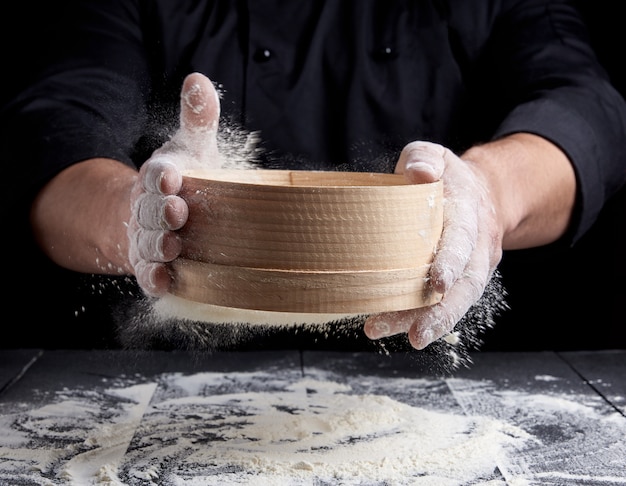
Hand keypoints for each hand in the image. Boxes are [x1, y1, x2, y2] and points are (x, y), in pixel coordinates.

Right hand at [128, 72, 221, 295]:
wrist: (154, 216)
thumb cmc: (184, 180)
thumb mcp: (192, 148)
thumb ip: (198, 118)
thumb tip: (198, 78)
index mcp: (160, 177)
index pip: (157, 175)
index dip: (162, 176)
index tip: (171, 176)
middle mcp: (148, 208)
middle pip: (149, 211)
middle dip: (160, 212)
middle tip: (175, 212)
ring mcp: (146, 239)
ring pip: (147, 243)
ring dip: (157, 246)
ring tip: (171, 247)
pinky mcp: (151, 265)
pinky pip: (148, 274)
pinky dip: (153, 278)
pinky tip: (163, 282)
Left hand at [363, 141, 503, 348]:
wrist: (480, 193)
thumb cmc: (447, 176)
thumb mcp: (435, 155)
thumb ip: (424, 158)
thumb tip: (418, 173)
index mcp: (469, 212)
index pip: (463, 239)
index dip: (452, 261)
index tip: (438, 283)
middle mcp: (477, 245)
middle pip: (467, 285)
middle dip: (444, 312)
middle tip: (417, 334)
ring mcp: (473, 267)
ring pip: (459, 301)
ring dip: (432, 322)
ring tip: (406, 339)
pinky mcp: (462, 281)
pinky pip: (448, 304)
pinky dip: (426, 319)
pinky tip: (399, 329)